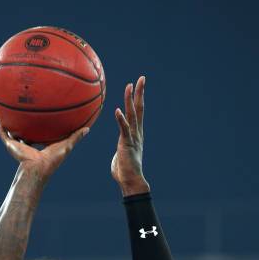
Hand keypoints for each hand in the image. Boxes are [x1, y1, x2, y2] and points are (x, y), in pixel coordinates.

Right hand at [0, 125, 89, 180]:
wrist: (36, 168)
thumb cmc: (52, 159)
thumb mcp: (66, 146)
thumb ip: (75, 137)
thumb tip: (88, 129)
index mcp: (42, 148)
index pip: (42, 137)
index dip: (44, 130)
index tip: (45, 121)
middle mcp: (30, 148)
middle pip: (28, 136)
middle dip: (27, 128)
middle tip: (27, 116)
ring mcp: (20, 147)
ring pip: (15, 136)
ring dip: (12, 129)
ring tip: (10, 118)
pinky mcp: (12, 146)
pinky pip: (5, 136)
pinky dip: (2, 131)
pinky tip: (0, 123)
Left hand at [111, 76, 149, 194]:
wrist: (131, 181)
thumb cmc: (124, 172)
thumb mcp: (121, 155)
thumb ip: (120, 149)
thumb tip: (118, 152)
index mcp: (135, 134)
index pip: (138, 112)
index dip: (138, 99)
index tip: (138, 85)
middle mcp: (136, 133)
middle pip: (139, 109)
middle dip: (140, 93)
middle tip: (141, 78)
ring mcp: (132, 137)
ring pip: (132, 115)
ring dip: (130, 100)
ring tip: (129, 86)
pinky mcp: (126, 144)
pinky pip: (123, 129)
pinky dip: (120, 120)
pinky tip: (117, 110)